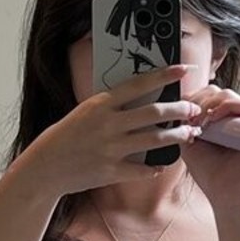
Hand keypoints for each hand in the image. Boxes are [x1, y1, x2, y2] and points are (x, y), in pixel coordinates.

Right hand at [20, 63, 203, 198]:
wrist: (45, 167)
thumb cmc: (66, 137)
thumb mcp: (85, 112)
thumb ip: (111, 106)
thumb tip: (141, 97)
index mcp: (101, 104)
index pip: (139, 84)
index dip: (164, 75)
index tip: (183, 69)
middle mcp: (108, 124)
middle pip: (154, 113)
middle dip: (180, 109)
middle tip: (194, 108)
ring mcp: (110, 149)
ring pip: (155, 140)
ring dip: (177, 136)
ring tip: (189, 133)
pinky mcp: (111, 171)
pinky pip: (143, 169)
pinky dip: (155, 167)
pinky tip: (162, 164)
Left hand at [182, 86, 239, 211]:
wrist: (225, 195)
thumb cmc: (209, 173)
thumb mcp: (189, 145)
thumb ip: (184, 126)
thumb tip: (181, 105)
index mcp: (222, 121)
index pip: (210, 95)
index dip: (195, 97)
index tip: (184, 112)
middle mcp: (237, 119)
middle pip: (219, 91)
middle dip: (201, 99)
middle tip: (192, 117)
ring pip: (231, 96)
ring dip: (212, 103)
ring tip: (203, 121)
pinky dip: (230, 106)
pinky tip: (214, 118)